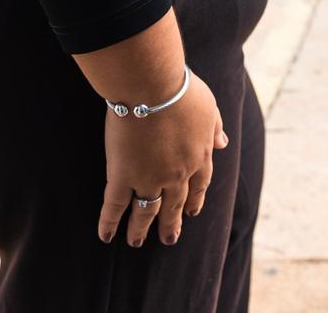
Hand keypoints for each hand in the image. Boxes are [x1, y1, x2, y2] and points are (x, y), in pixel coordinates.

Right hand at [99, 68, 229, 247]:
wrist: (152, 86)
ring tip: (136, 242)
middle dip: (171, 223)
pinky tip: (105, 236)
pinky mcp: (122, 175)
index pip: (199, 185)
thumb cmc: (180, 90)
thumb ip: (215, 127)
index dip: (195, 199)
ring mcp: (149, 177)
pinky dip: (108, 222)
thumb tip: (222, 143)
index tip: (192, 211)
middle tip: (169, 239)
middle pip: (174, 204)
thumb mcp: (209, 106)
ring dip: (141, 229)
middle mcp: (177, 174)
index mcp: (199, 156)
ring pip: (146, 211)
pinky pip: (114, 205)